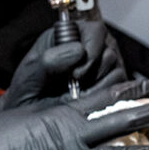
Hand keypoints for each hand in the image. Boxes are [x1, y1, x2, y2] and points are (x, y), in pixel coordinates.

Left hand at [0, 19, 125, 117]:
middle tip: (76, 87)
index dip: (91, 49)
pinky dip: (105, 96)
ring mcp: (103, 66)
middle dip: (94, 72)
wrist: (31, 119)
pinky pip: (120, 87)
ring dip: (99, 86)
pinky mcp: (112, 85)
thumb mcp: (29, 74)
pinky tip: (88, 101)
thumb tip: (79, 50)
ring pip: (117, 69)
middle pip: (110, 51)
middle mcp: (91, 47)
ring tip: (79, 95)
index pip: (95, 31)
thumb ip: (49, 59)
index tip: (76, 72)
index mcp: (69, 36)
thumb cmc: (28, 92)